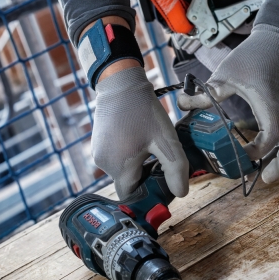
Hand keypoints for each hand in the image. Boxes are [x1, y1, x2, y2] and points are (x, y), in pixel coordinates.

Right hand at [92, 65, 189, 199]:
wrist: (121, 83)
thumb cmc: (144, 111)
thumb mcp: (166, 140)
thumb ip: (175, 169)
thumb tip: (181, 193)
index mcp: (119, 168)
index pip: (132, 196)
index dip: (147, 193)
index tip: (161, 181)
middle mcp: (103, 164)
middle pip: (127, 182)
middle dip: (144, 176)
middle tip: (159, 159)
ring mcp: (98, 153)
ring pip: (121, 170)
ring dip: (136, 164)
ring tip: (149, 145)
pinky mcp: (97, 143)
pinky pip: (114, 157)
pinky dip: (127, 154)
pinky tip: (138, 138)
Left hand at [177, 24, 278, 182]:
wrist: (277, 40)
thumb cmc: (252, 55)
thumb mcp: (225, 73)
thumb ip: (206, 93)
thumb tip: (182, 104)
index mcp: (268, 101)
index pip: (271, 134)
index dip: (258, 150)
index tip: (241, 155)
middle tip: (266, 179)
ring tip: (269, 173)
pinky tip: (268, 153)